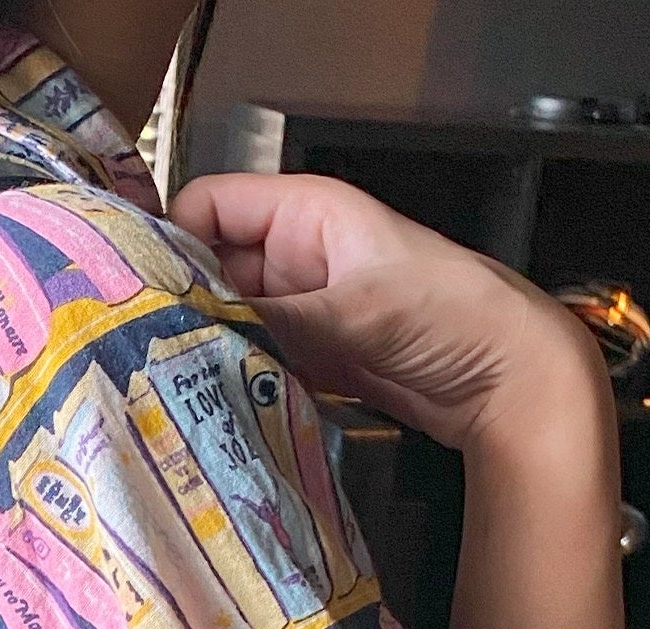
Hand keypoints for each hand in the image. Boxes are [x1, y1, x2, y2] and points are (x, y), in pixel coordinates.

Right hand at [171, 173, 608, 452]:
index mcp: (305, 212)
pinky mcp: (313, 354)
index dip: (168, 239)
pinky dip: (235, 377)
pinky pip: (254, 358)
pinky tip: (214, 400)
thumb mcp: (357, 309)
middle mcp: (296, 253)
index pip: (207, 206)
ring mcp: (303, 306)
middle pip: (208, 267)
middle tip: (143, 347)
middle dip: (181, 303)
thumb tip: (195, 330)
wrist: (514, 379)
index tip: (135, 287)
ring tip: (170, 380)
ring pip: (227, 318)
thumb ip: (272, 319)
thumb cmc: (457, 313)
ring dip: (207, 347)